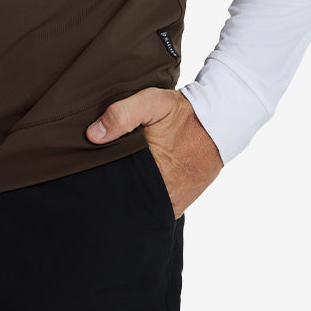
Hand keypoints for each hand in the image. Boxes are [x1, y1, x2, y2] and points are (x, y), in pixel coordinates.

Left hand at [85, 88, 223, 217]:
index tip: (91, 168)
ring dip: (131, 195)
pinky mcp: (180, 203)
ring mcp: (173, 201)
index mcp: (153, 171)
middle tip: (105, 174)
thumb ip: (122, 115)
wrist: (219, 122)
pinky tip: (138, 186)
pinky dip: (145, 199)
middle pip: (127, 198)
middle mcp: (164, 193)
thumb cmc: (183, 112)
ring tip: (121, 180)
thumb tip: (93, 135)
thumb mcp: (152, 102)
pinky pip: (156, 208)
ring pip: (141, 206)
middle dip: (114, 189)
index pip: (116, 185)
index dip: (102, 177)